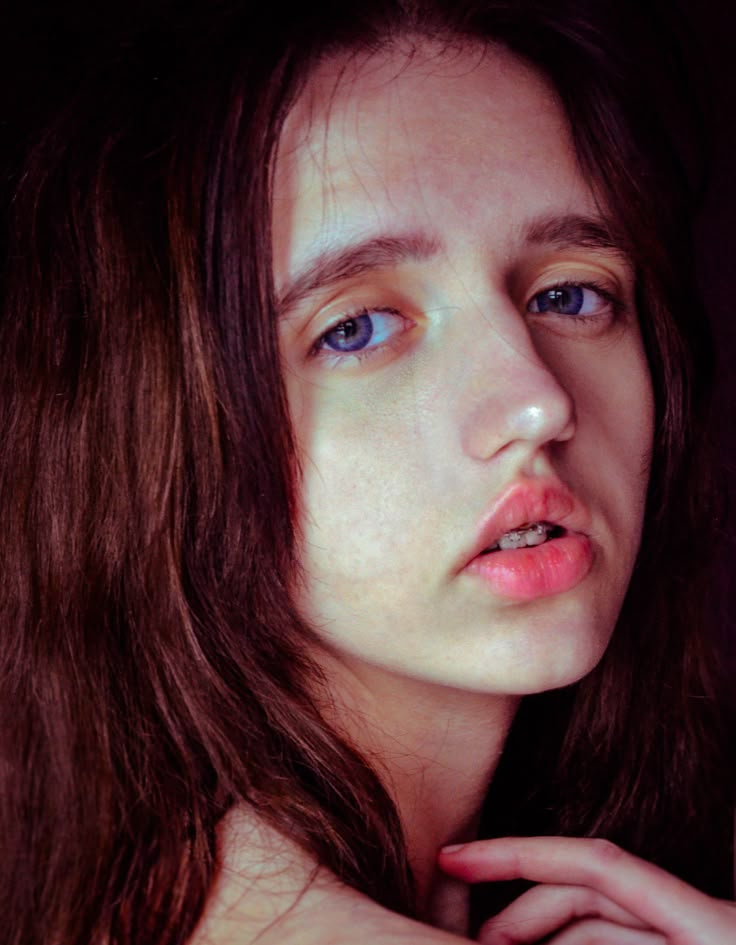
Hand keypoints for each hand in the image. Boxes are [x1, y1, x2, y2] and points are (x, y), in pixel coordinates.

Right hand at [438, 836, 735, 943]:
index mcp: (704, 926)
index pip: (593, 864)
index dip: (517, 855)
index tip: (455, 861)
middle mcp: (691, 922)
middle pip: (586, 890)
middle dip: (520, 910)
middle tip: (468, 944)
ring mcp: (687, 942)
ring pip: (597, 924)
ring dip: (544, 939)